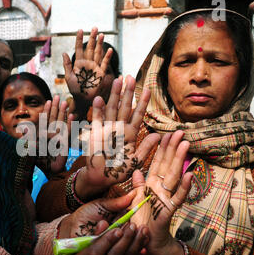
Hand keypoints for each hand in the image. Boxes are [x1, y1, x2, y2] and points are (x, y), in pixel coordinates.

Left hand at [36, 95, 74, 175]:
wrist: (49, 171)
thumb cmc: (40, 161)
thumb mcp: (30, 149)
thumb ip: (28, 139)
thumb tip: (24, 128)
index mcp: (44, 134)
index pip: (45, 120)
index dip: (47, 110)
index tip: (48, 100)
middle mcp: (52, 134)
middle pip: (54, 118)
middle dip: (56, 107)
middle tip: (58, 96)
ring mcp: (59, 138)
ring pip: (61, 122)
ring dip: (63, 112)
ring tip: (65, 102)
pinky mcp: (66, 143)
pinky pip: (68, 132)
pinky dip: (69, 124)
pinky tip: (71, 116)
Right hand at [58, 192, 147, 254]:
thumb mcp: (71, 249)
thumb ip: (87, 237)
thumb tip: (104, 223)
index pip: (94, 254)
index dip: (106, 241)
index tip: (117, 229)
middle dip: (124, 241)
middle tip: (132, 226)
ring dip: (135, 245)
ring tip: (142, 230)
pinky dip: (136, 252)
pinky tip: (142, 241)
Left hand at [63, 27, 112, 118]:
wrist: (82, 100)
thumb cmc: (74, 90)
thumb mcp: (68, 77)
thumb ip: (67, 65)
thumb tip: (64, 53)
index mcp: (78, 64)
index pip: (79, 49)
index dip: (79, 39)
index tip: (80, 30)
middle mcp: (87, 64)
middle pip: (90, 48)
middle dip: (92, 38)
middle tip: (94, 27)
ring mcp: (95, 68)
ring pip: (97, 53)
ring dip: (99, 44)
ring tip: (101, 34)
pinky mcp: (101, 74)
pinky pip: (104, 64)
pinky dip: (107, 57)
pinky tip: (109, 50)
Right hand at [74, 76, 160, 200]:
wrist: (101, 178)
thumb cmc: (119, 171)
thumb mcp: (136, 161)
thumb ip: (145, 148)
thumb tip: (158, 136)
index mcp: (130, 134)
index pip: (138, 115)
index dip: (142, 103)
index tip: (147, 89)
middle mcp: (119, 129)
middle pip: (124, 107)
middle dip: (127, 92)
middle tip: (130, 77)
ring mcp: (107, 129)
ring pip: (112, 109)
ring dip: (114, 95)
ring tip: (118, 80)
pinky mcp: (95, 134)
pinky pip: (97, 120)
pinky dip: (97, 110)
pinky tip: (99, 99)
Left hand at [129, 131, 192, 254]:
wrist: (145, 240)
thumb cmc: (141, 220)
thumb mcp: (135, 200)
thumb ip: (137, 186)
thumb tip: (138, 170)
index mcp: (151, 184)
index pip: (157, 162)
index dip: (161, 148)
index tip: (165, 133)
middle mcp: (160, 188)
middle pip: (168, 165)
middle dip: (173, 148)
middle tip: (180, 132)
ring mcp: (166, 198)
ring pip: (174, 176)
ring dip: (180, 161)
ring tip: (185, 145)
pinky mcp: (169, 210)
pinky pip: (177, 197)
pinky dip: (184, 187)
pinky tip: (190, 174)